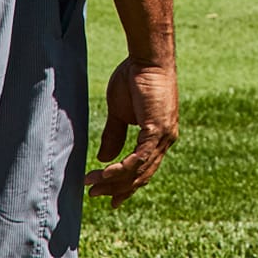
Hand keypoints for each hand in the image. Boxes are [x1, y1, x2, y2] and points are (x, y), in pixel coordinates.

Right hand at [83, 58, 177, 207]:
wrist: (147, 58)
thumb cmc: (134, 78)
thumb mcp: (120, 112)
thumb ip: (115, 135)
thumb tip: (104, 159)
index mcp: (158, 137)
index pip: (143, 170)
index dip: (126, 186)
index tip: (110, 199)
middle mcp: (164, 140)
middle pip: (141, 175)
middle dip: (116, 188)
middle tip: (94, 194)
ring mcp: (163, 136)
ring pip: (138, 170)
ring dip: (113, 180)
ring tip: (92, 185)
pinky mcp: (157, 128)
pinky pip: (139, 157)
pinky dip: (122, 168)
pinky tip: (105, 173)